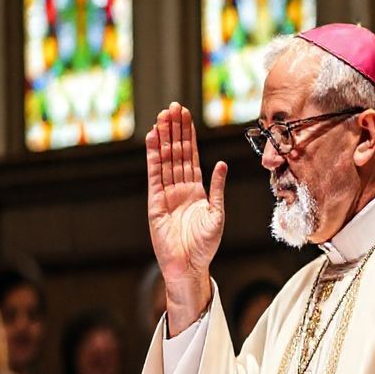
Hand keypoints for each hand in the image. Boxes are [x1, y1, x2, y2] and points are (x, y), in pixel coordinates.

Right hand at [145, 102, 227, 335]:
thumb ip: (217, 189)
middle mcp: (180, 188)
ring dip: (163, 138)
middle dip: (174, 130)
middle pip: (176, 153)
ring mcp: (166, 194)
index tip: (185, 116)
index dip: (188, 136)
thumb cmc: (205, 245)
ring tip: (161, 117)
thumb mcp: (217, 214)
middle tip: (172, 107)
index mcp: (196, 190)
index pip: (191, 156)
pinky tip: (152, 140)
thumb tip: (222, 164)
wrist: (189, 266)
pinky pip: (154, 176)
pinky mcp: (155, 203)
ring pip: (164, 160)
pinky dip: (153, 157)